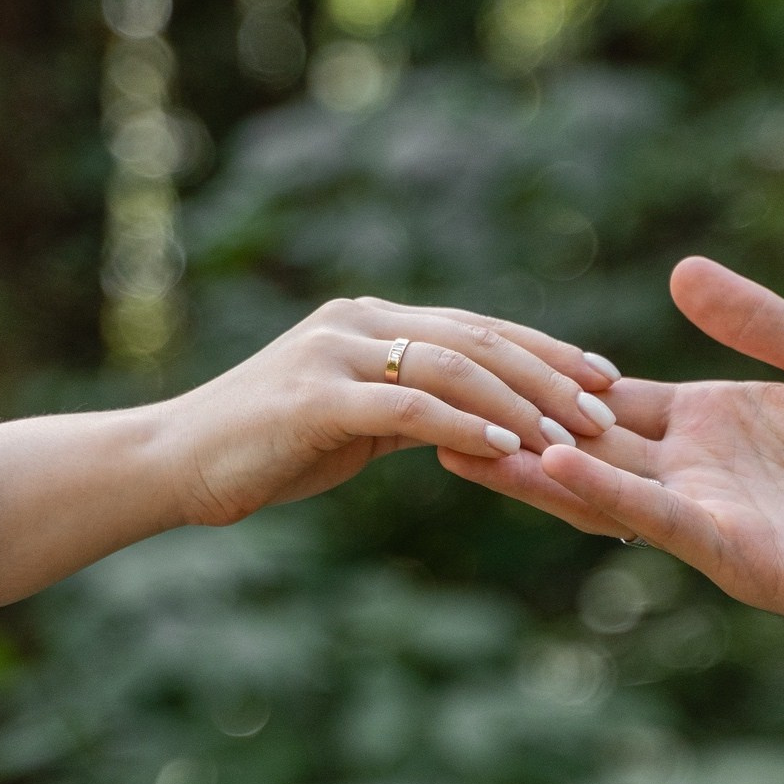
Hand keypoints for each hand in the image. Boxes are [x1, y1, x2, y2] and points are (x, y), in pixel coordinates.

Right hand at [150, 295, 619, 525]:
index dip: (546, 348)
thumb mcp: (351, 422)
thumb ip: (408, 407)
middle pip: (477, 337)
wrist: (176, 463)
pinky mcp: (317, 397)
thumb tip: (477, 423)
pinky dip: (466, 424)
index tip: (604, 377)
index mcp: (369, 320)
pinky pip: (410, 406)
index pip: (477, 326)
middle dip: (550, 372)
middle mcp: (357, 321)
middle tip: (607, 407)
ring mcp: (334, 353)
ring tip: (572, 434)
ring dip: (520, 401)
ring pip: (453, 364)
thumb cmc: (264, 450)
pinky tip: (510, 448)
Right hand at [438, 258, 783, 666]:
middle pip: (583, 443)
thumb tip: (679, 270)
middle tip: (431, 403)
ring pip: (600, 486)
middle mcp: (692, 471)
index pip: (609, 397)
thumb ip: (758, 319)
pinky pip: (654, 517)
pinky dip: (603, 492)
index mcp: (710, 423)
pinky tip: (555, 466)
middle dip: (514, 426)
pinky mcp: (732, 551)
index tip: (479, 354)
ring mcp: (706, 514)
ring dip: (534, 468)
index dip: (549, 377)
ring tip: (461, 442)